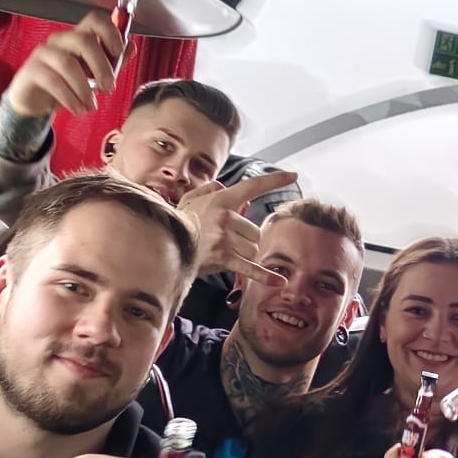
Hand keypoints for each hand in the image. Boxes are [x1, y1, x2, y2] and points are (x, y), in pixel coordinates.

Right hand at [5, 13, 126, 117]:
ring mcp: (44, 53)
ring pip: (68, 64)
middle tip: (109, 88)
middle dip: (101, 66)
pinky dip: (70, 98)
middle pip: (84, 40)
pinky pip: (53, 81)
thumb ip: (112, 62)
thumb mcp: (94, 74)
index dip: (110, 32)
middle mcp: (60, 40)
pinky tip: (79, 109)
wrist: (36, 101)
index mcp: (78, 36)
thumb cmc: (67, 83)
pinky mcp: (32, 71)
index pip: (95, 19)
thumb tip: (131, 46)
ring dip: (84, 88)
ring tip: (91, 106)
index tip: (119, 52)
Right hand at [177, 170, 297, 283]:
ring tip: (225, 252)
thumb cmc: (181, 222)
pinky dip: (265, 276)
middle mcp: (226, 217)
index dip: (275, 180)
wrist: (164, 243)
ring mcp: (225, 238)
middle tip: (228, 241)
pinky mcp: (223, 258)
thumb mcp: (192, 199)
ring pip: (254, 249)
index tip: (293, 176)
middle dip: (247, 239)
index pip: (253, 186)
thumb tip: (223, 186)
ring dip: (245, 254)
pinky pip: (250, 268)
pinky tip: (280, 282)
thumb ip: (210, 189)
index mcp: (222, 199)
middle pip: (256, 231)